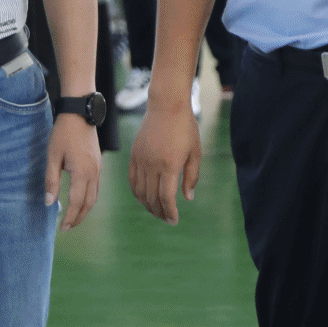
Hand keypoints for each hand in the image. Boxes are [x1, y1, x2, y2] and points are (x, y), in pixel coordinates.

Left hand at [46, 115, 100, 227]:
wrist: (80, 113)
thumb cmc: (63, 133)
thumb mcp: (52, 157)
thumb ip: (51, 181)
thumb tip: (49, 203)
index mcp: (82, 172)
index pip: (77, 202)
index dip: (70, 217)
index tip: (62, 227)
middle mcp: (94, 173)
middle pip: (88, 203)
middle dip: (78, 218)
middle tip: (67, 228)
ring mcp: (98, 169)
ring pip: (95, 197)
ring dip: (85, 210)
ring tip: (73, 219)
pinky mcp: (98, 164)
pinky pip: (96, 188)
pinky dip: (89, 199)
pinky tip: (81, 202)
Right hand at [129, 102, 200, 224]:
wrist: (166, 105)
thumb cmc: (185, 128)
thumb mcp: (195, 153)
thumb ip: (191, 177)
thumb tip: (187, 198)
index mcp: (169, 165)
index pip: (166, 197)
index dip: (170, 212)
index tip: (174, 220)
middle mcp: (152, 165)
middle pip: (151, 197)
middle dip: (159, 212)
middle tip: (167, 219)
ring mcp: (141, 160)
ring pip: (140, 191)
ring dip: (147, 204)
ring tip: (156, 210)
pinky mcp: (134, 155)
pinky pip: (132, 180)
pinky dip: (137, 192)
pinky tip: (143, 197)